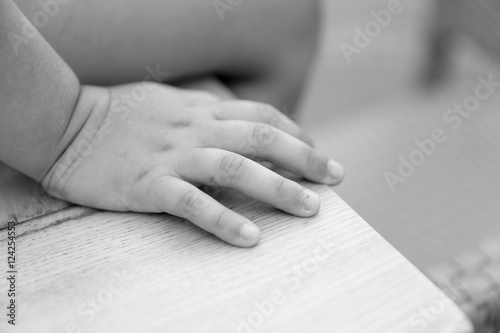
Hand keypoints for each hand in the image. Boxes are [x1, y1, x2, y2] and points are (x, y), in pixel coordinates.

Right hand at [41, 82, 343, 246]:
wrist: (65, 123)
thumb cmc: (119, 115)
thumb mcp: (169, 103)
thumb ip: (203, 113)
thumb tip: (237, 128)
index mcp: (200, 109)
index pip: (262, 116)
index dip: (296, 133)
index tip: (317, 152)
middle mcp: (194, 128)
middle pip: (263, 138)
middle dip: (305, 158)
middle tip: (336, 178)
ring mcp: (173, 156)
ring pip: (237, 168)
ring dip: (278, 189)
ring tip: (311, 209)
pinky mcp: (148, 184)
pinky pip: (193, 203)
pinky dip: (224, 219)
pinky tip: (251, 238)